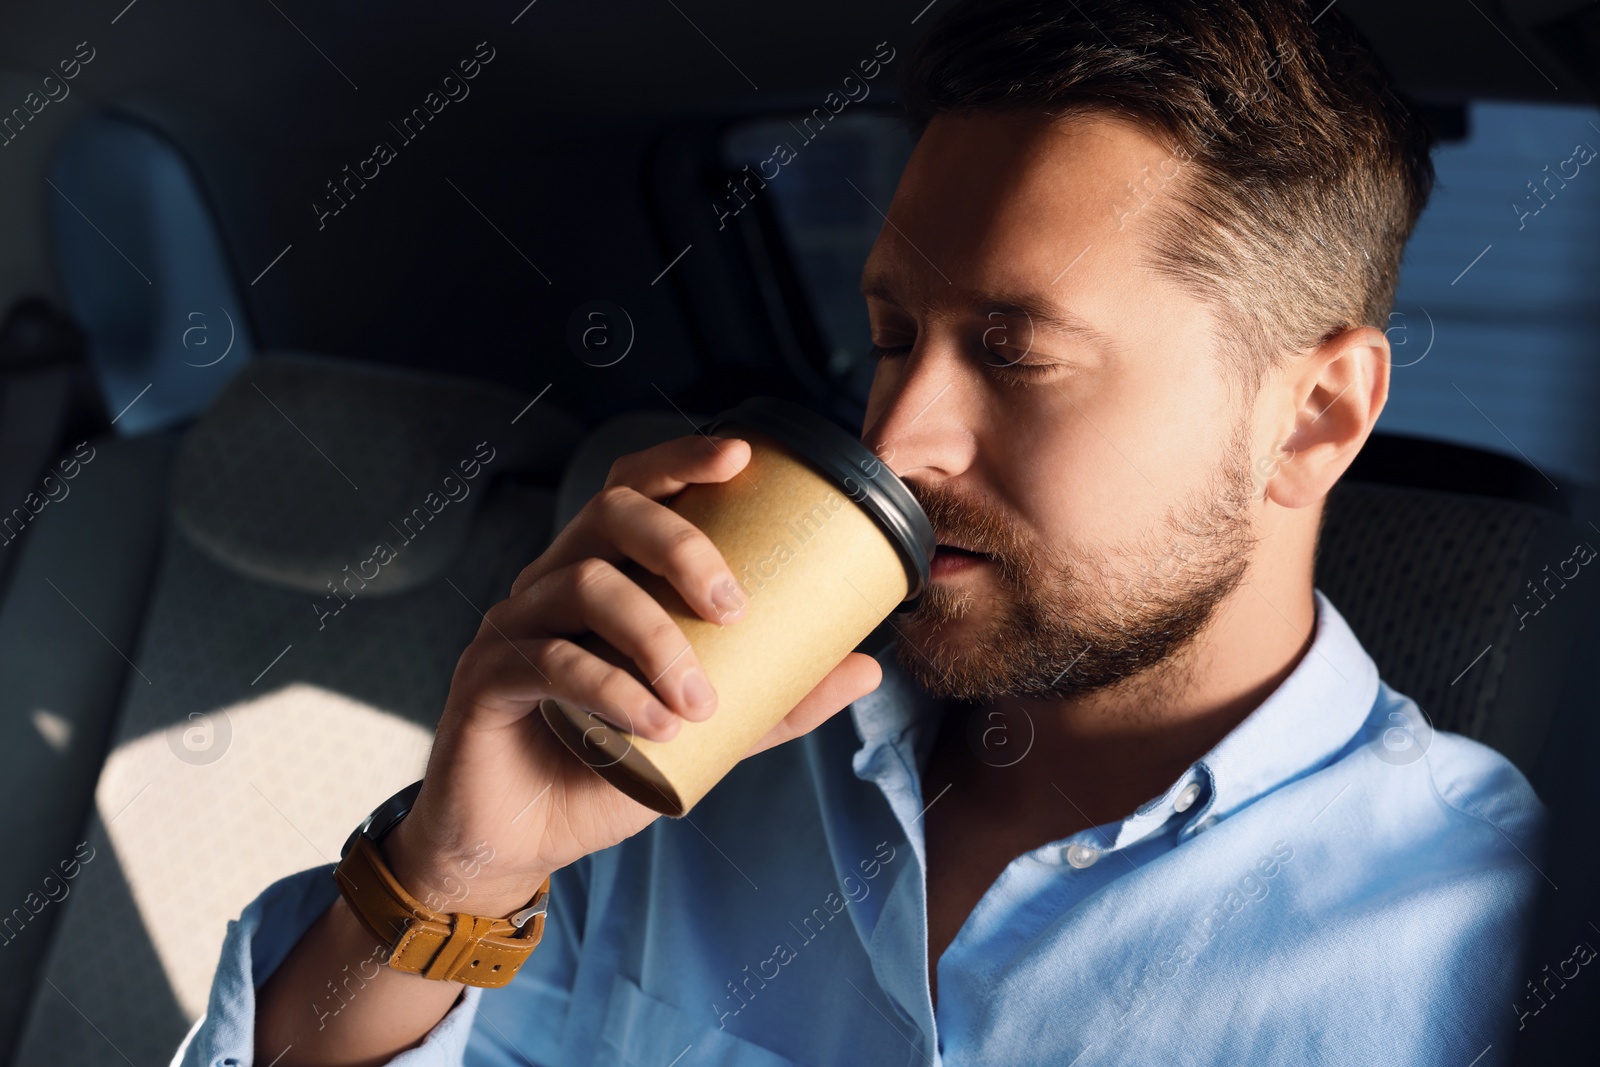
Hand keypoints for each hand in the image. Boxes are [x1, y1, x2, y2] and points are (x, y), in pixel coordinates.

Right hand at [383, 434, 883, 915]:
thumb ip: (777, 698)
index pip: (635, 489)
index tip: (741, 456)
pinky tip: (656, 724)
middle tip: (735, 607)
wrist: (523, 842)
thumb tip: (868, 668)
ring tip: (703, 701)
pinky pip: (549, 661)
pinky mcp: (484, 678)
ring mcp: (513, 625)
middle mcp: (551, 582)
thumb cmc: (609, 769)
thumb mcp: (708, 732)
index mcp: (601, 573)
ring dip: (655, 638)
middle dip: (681, 547)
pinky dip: (612, 690)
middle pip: (610, 514)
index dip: (681, 458)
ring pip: (584, 586)